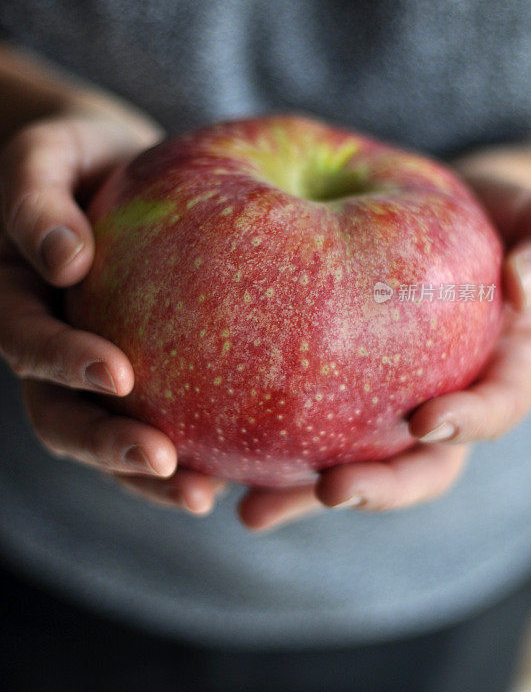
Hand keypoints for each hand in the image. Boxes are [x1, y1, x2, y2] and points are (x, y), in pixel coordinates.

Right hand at [0, 105, 225, 514]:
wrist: (110, 164)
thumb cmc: (75, 153)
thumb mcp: (46, 154)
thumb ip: (36, 200)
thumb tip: (65, 263)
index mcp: (19, 304)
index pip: (29, 346)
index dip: (65, 364)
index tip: (118, 371)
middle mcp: (53, 349)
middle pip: (63, 418)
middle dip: (109, 448)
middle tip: (168, 465)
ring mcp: (96, 366)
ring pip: (112, 435)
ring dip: (150, 475)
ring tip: (206, 496)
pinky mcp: (149, 369)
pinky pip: (166, 415)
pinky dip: (194, 446)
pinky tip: (241, 465)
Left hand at [238, 146, 530, 530]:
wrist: (439, 211)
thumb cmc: (490, 211)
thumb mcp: (524, 213)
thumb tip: (522, 276)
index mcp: (493, 371)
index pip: (491, 408)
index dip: (466, 422)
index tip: (426, 421)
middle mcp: (438, 402)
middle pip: (417, 465)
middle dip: (378, 486)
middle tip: (332, 491)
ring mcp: (382, 404)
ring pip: (351, 465)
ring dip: (304, 493)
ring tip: (252, 511)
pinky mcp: (331, 395)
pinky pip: (298, 429)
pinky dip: (259, 452)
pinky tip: (208, 464)